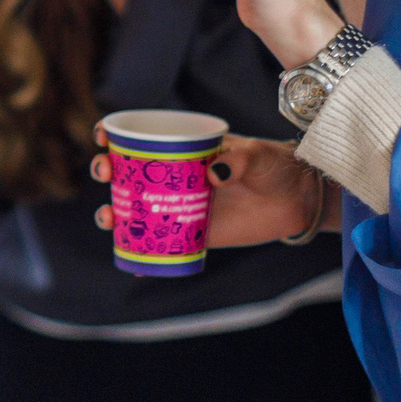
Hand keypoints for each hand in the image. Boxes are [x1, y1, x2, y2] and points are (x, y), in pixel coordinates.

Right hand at [92, 134, 327, 246]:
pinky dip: (144, 258)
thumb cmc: (274, 165)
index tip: (104, 138)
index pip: (141, 138)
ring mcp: (180, 205)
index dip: (115, 136)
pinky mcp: (193, 234)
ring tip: (108, 219)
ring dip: (113, 215)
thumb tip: (214, 173)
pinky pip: (161, 245)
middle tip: (106, 174)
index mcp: (183, 148)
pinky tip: (133, 265)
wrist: (296, 199)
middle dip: (106, 172)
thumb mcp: (257, 155)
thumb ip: (238, 160)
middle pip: (127, 173)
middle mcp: (174, 175)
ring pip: (135, 210)